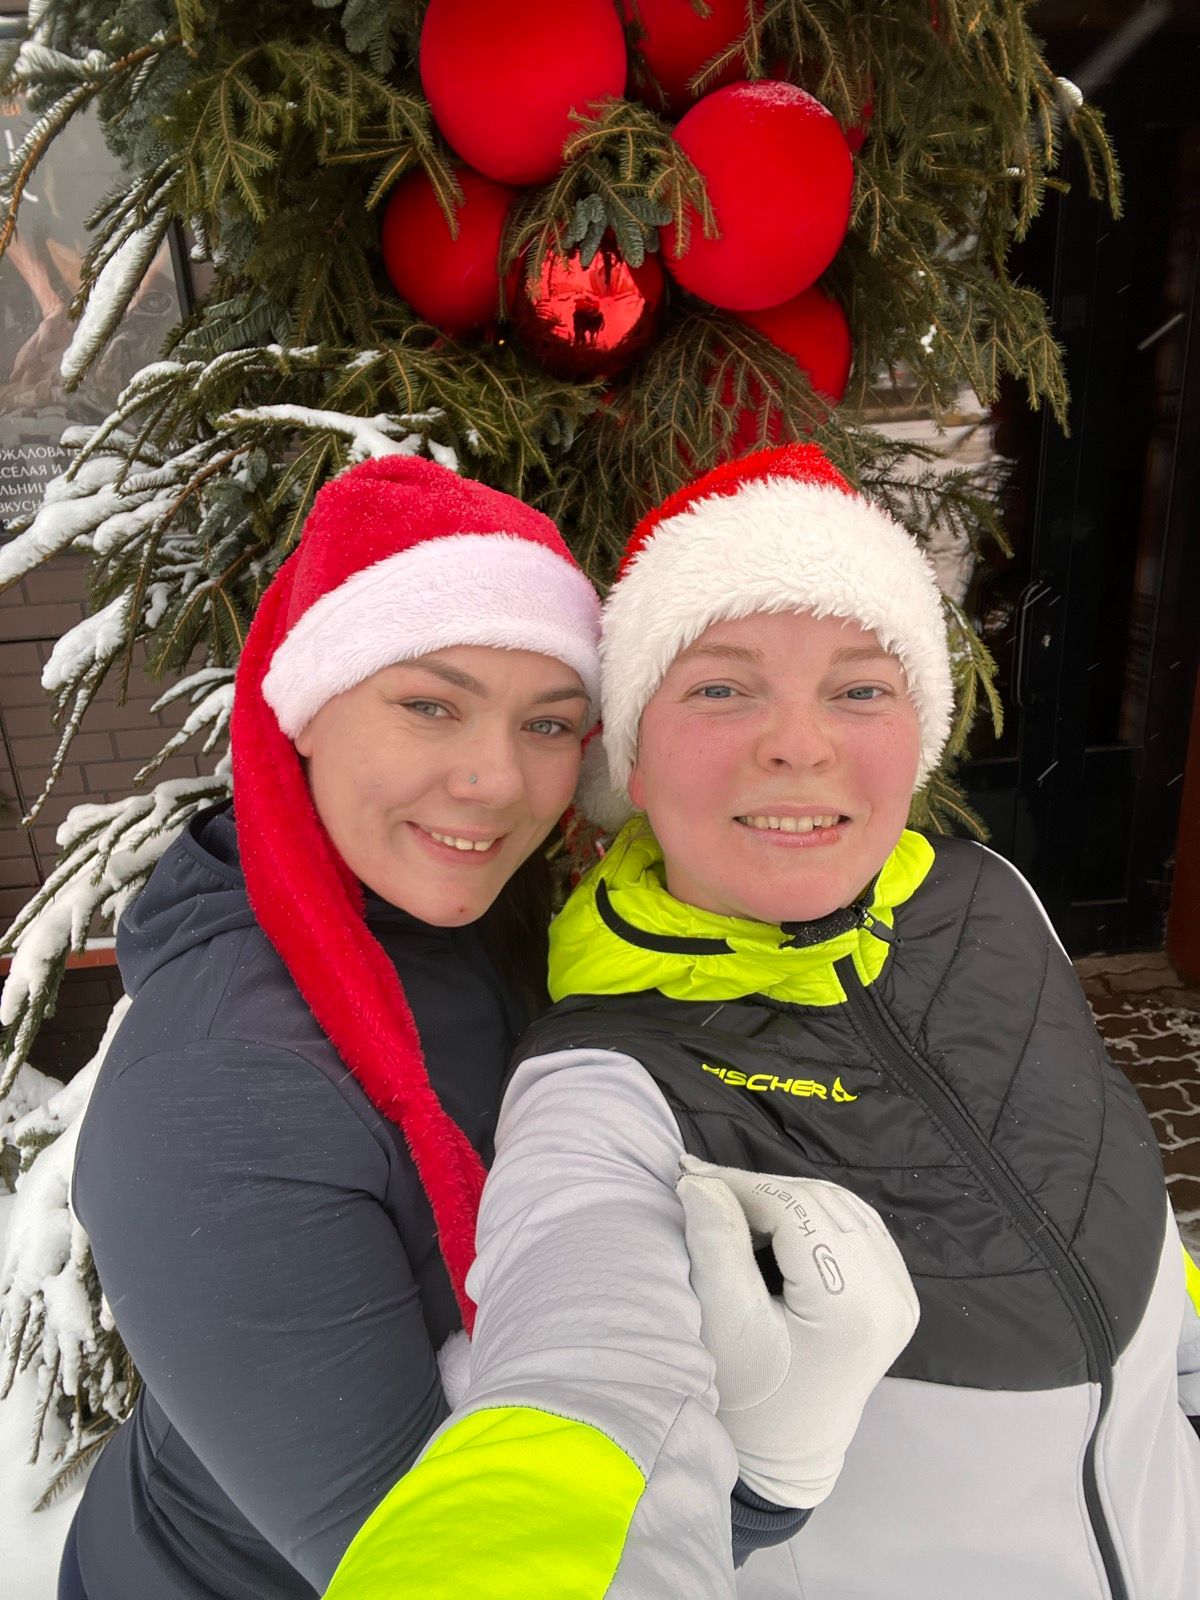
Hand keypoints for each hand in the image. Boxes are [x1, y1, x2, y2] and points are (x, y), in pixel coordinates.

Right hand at [677, 1155, 918, 1507]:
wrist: (790, 1451)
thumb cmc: (750, 1398)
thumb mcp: (725, 1323)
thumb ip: (716, 1244)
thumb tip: (701, 1182)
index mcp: (852, 1307)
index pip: (795, 1212)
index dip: (740, 1184)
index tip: (689, 1175)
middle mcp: (891, 1294)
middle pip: (821, 1203)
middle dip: (761, 1188)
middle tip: (705, 1186)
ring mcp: (902, 1294)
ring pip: (842, 1207)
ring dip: (787, 1196)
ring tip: (735, 1202)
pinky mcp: (900, 1295)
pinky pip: (858, 1226)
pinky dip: (814, 1213)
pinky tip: (776, 1221)